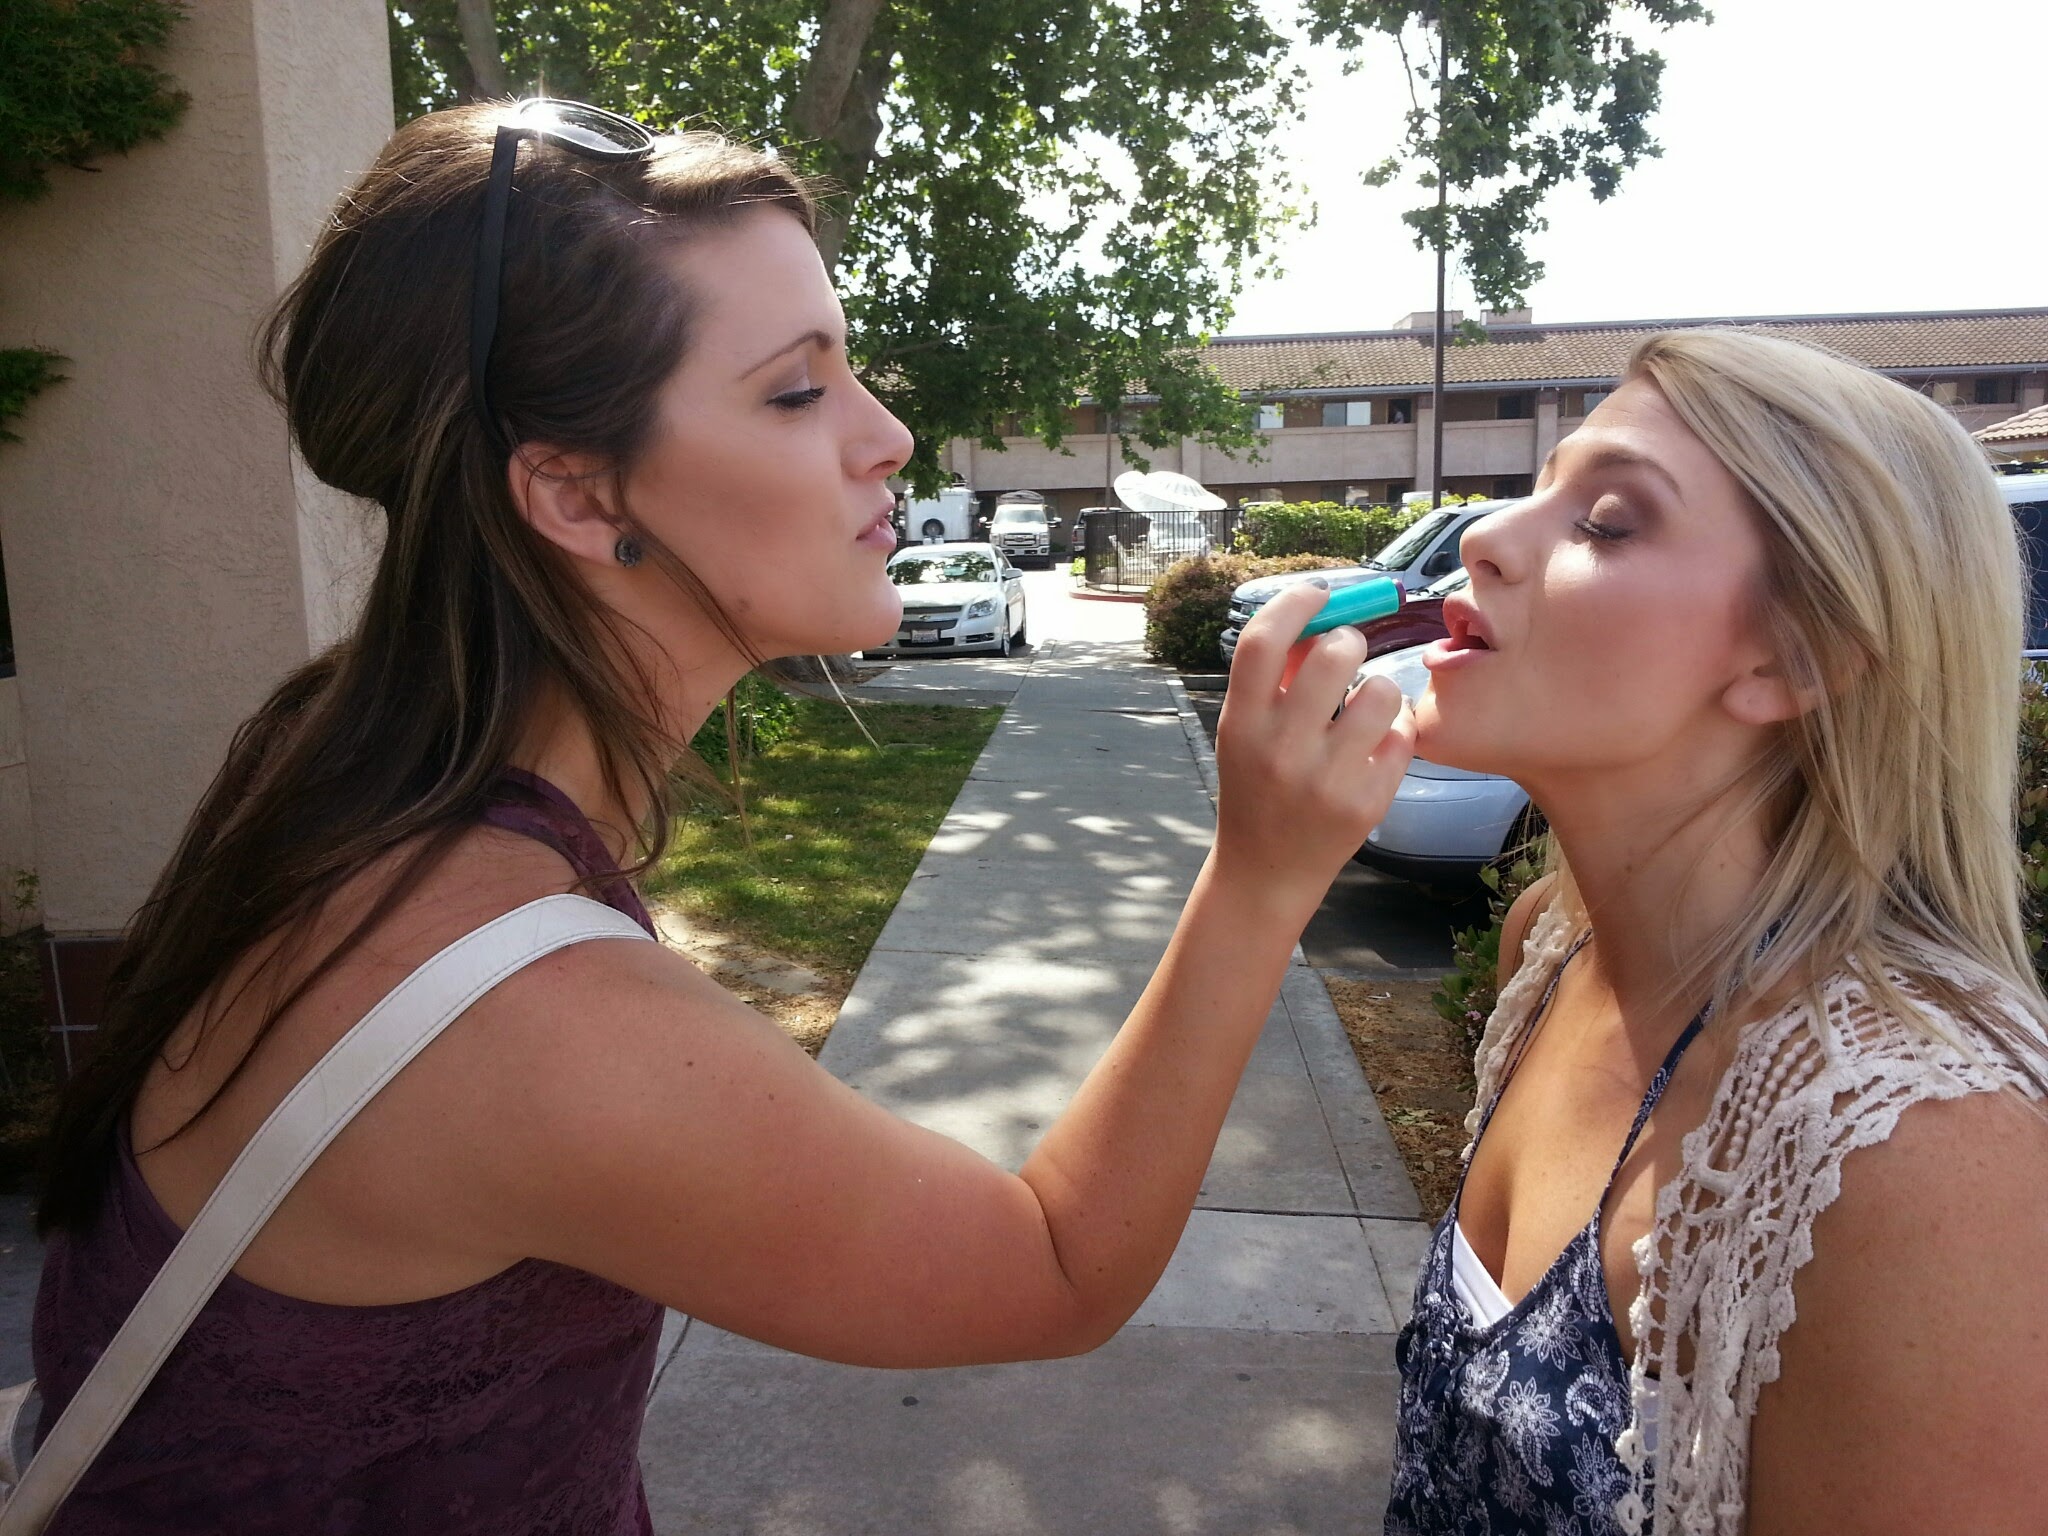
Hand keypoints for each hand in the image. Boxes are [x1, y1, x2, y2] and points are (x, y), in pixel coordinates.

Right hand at [1212, 582, 1415, 911]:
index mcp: (1241, 723)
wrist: (1266, 873)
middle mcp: (1280, 749)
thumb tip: (1317, 618)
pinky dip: (1393, 734)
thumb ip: (1274, 679)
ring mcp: (1326, 778)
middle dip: (1350, 641)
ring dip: (1379, 689)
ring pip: (1381, 691)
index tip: (1317, 594)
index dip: (1294, 603)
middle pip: (1334, 654)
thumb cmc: (1257, 788)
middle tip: (1348, 655)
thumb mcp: (1246, 733)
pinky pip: (1401, 736)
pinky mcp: (1365, 803)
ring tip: (1365, 708)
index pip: (1262, 641)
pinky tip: (1373, 750)